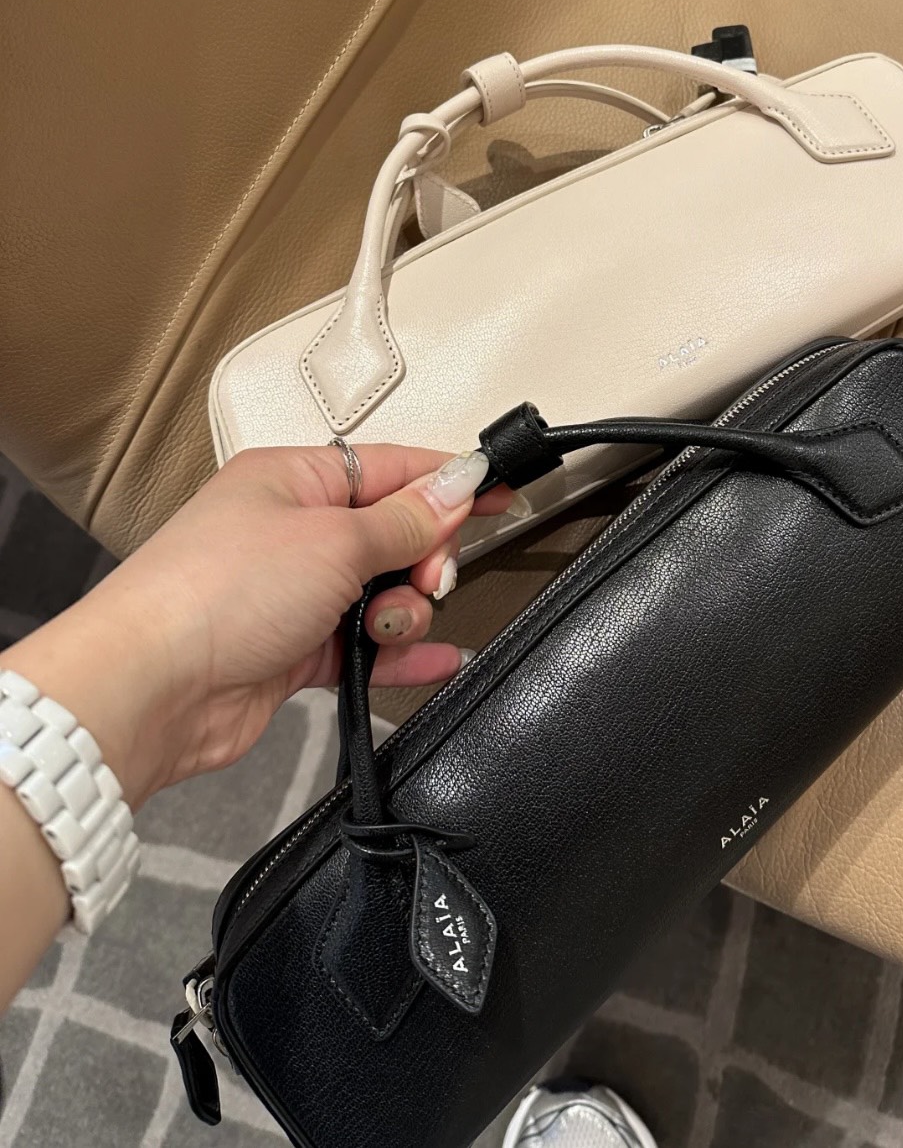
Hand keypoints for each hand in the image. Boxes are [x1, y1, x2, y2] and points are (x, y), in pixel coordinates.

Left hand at [0, 443, 513, 809]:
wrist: (150, 689)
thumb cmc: (214, 592)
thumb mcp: (334, 540)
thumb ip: (406, 519)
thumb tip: (456, 485)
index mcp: (292, 479)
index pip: (390, 467)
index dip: (448, 481)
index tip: (500, 493)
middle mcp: (289, 531)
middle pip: (391, 534)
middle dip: (422, 558)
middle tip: (427, 578)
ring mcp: (289, 594)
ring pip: (379, 594)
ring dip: (401, 613)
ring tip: (387, 628)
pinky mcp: (289, 651)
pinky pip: (362, 646)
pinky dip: (398, 654)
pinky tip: (434, 661)